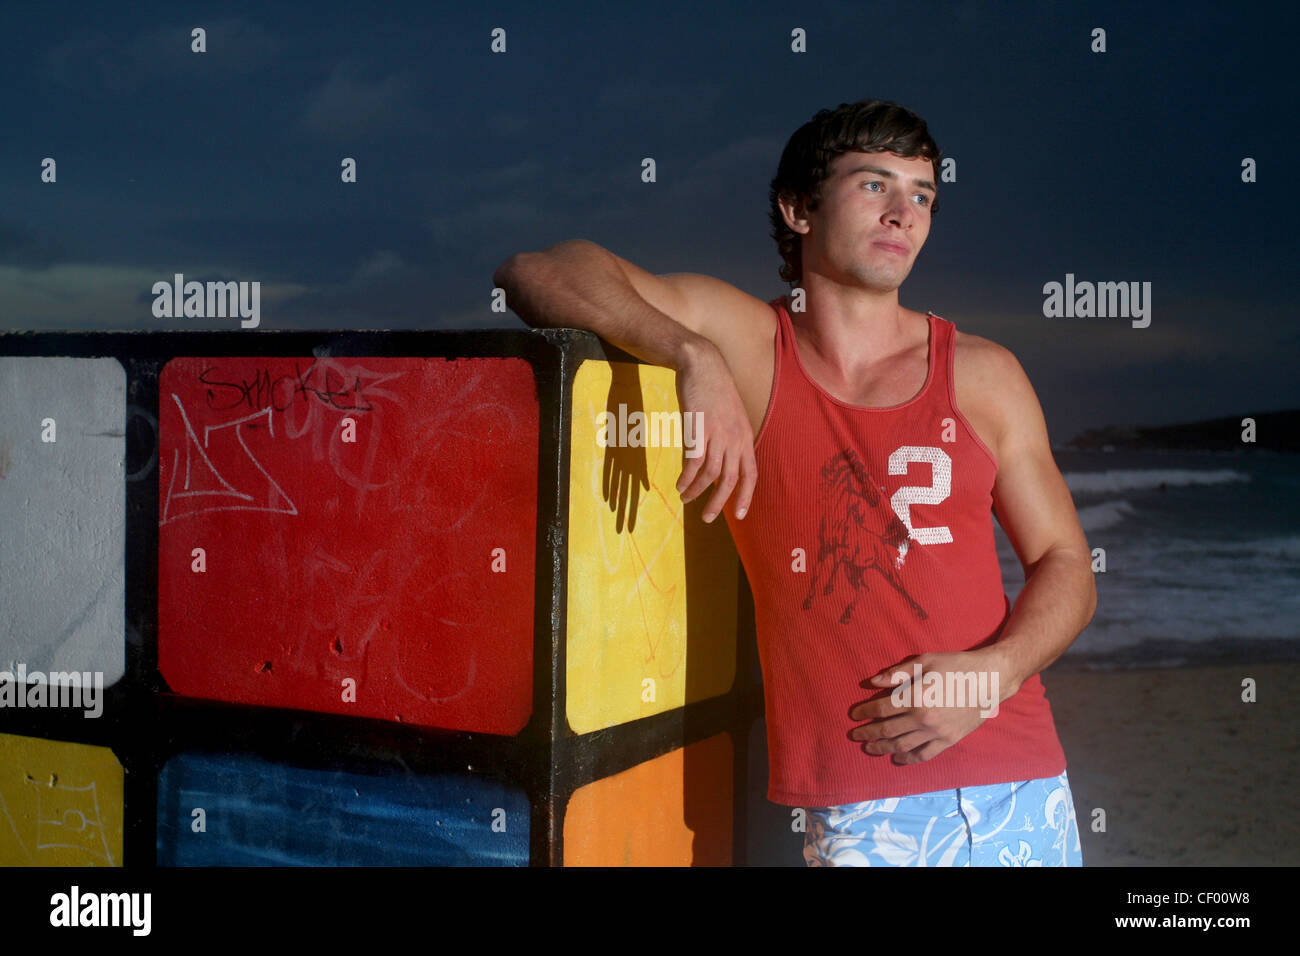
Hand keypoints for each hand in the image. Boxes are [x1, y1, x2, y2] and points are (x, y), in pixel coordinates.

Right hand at [673, 342, 755, 522]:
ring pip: (710, 475)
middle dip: (718, 503)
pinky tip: (679, 485)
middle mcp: (735, 439)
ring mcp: (718, 435)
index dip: (746, 496)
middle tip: (706, 518)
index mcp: (745, 437)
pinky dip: (686, 478)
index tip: (739, 515)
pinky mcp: (699, 430)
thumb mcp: (729, 417)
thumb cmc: (714, 391)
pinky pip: (693, 464)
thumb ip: (728, 441)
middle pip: (730, 480)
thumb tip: (717, 464)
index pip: (751, 474)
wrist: (703, 365)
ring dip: (697, 492)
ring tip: (686, 500)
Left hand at [847, 651, 1000, 764]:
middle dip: (868, 733)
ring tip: (869, 748)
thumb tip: (872, 682)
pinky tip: (897, 758)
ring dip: (883, 748)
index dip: (865, 712)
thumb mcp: (925, 661)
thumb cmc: (956, 666)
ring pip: (903, 745)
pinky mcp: (949, 740)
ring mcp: (937, 733)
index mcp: (915, 698)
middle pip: (888, 730)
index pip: (881, 709)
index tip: (854, 715)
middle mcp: (923, 719)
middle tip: (855, 735)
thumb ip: (898, 673)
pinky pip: (924, 754)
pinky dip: (908, 758)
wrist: (989, 680)